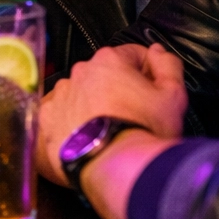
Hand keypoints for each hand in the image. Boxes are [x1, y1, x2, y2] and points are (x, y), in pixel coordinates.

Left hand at [36, 43, 185, 186]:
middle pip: (104, 75)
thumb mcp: (173, 96)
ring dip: (94, 106)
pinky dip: (73, 124)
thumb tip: (158, 53)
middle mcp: (80, 73)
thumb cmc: (143, 132)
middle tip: (133, 114)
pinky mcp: (46, 119)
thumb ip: (168, 66)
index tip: (151, 89)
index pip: (131, 55)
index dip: (146, 72)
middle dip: (118, 90)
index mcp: (109, 61)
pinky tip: (89, 138)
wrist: (115, 165)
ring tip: (110, 130)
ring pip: (81, 95)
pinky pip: (61, 115)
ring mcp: (60, 95)